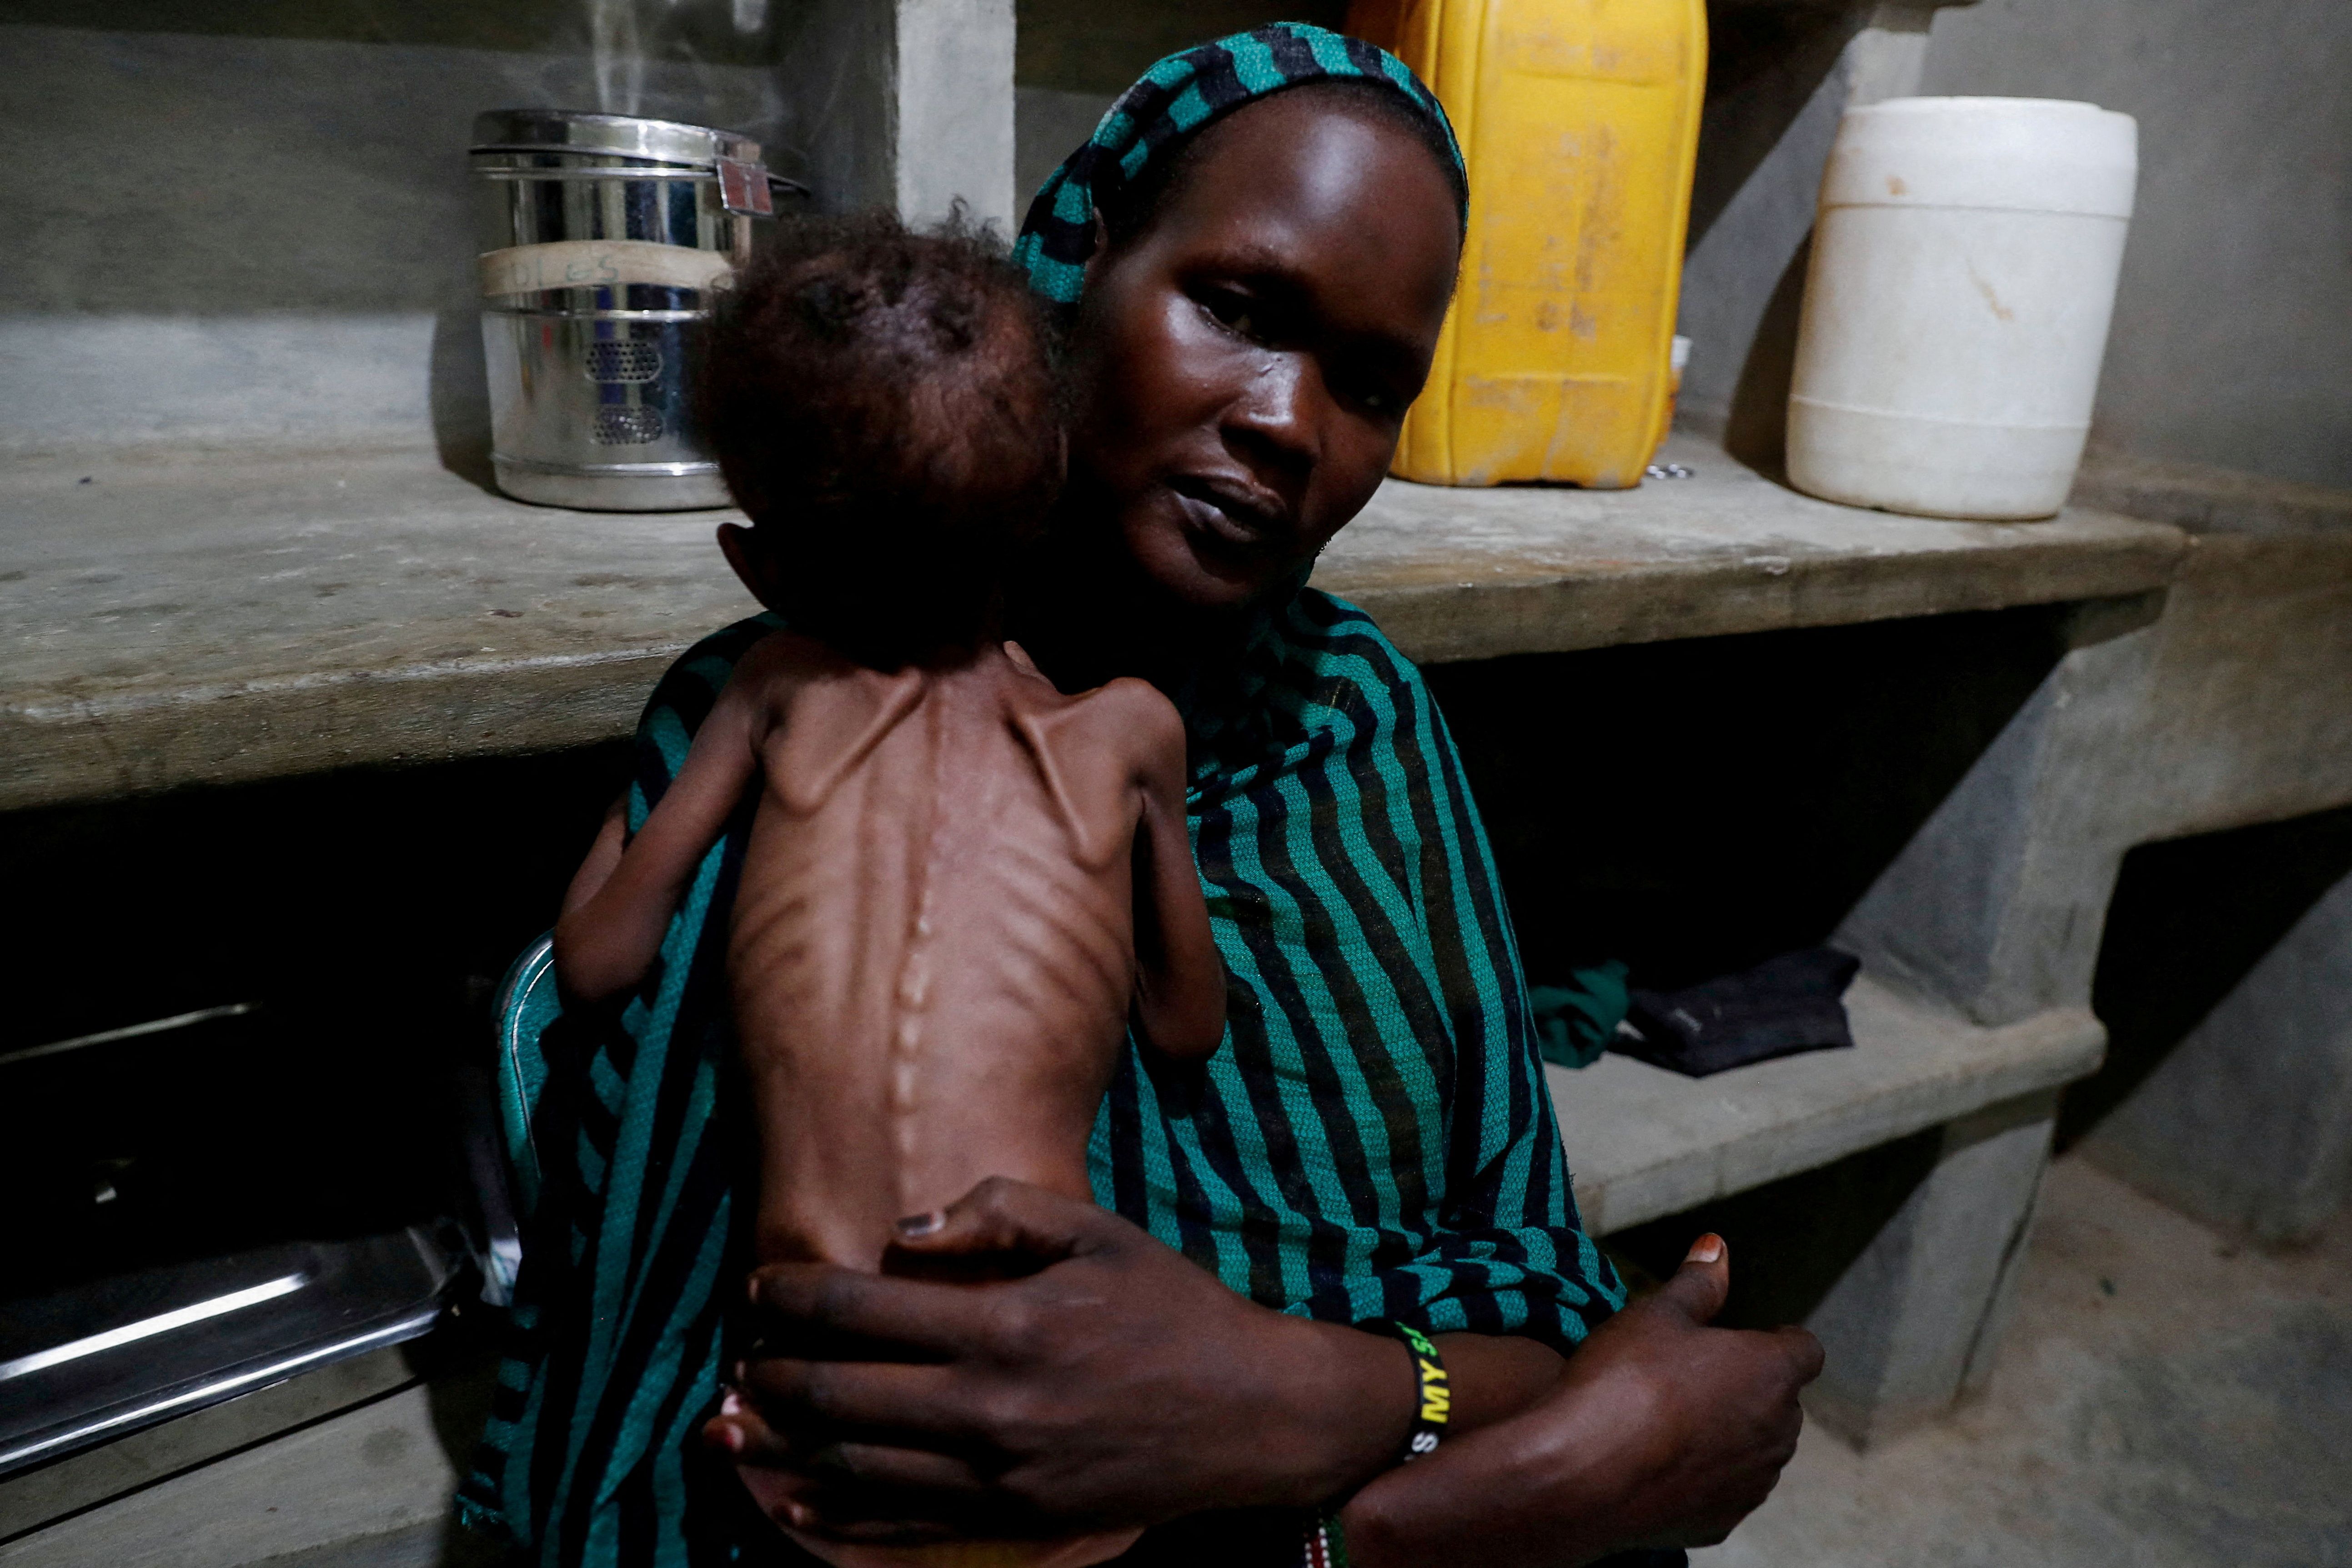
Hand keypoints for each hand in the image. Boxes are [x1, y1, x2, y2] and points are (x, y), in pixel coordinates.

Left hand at [707, 1177, 1413, 1541]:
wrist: (1249, 1413)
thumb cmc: (1172, 1309)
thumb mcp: (1098, 1232)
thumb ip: (1000, 1214)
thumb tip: (904, 1231)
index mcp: (1007, 1325)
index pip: (864, 1309)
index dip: (795, 1296)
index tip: (758, 1285)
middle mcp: (991, 1408)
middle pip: (841, 1397)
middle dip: (771, 1376)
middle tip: (737, 1359)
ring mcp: (999, 1478)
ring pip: (856, 1470)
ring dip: (783, 1449)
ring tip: (737, 1427)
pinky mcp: (1015, 1524)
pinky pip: (903, 1531)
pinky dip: (839, 1519)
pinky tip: (793, 1503)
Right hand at [1340, 1236, 1822, 1566]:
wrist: (1581, 1475)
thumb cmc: (1623, 1381)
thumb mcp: (1655, 1314)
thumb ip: (1696, 1283)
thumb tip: (1717, 1245)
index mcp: (1770, 1372)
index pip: (1804, 1349)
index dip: (1779, 1340)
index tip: (1748, 1338)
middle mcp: (1777, 1432)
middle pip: (1781, 1402)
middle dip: (1750, 1387)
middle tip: (1693, 1374)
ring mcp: (1752, 1484)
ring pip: (1756, 1449)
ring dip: (1729, 1433)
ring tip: (1670, 1419)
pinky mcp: (1722, 1523)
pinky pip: (1724, 1491)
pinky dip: (1703, 1476)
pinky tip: (1658, 1462)